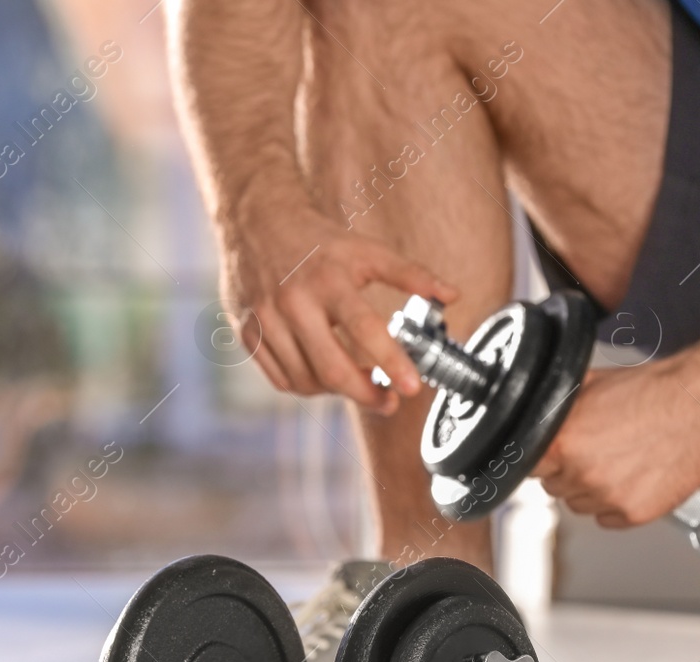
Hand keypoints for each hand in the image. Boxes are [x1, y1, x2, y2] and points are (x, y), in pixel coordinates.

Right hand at [219, 203, 457, 413]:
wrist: (257, 222)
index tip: (411, 388)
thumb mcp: (367, 250)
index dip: (391, 362)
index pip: (364, 328)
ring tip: (358, 383)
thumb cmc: (318, 241)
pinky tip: (324, 376)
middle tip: (390, 403)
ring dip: (337, 392)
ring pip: (307, 380)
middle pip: (333, 368)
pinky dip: (308, 387)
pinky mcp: (248, 333)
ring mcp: (266, 320)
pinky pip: (282, 379)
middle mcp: (294, 301)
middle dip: (367, 395)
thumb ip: (411, 275)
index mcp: (329, 279)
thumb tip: (452, 295)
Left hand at [532, 359, 699, 526]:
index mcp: (564, 442)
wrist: (698, 404)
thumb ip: (556, 409)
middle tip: (596, 450)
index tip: (554, 454)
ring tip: (619, 461)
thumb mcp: (589, 386)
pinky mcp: (634, 513)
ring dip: (592, 489)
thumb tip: (533, 416)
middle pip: (554, 487)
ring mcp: (608, 496)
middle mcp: (582, 473)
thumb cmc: (650, 391)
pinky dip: (617, 504)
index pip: (528, 466)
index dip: (542, 457)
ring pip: (580, 505)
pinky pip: (609, 519)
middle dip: (568, 471)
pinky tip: (634, 477)